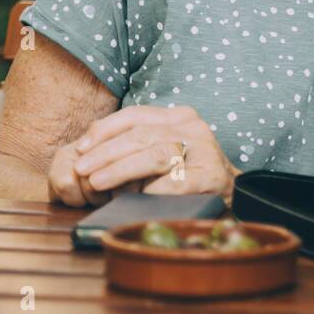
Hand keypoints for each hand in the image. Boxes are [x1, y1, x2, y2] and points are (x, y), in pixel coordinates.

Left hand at [54, 105, 235, 204]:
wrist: (232, 193)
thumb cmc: (186, 172)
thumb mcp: (160, 150)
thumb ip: (133, 144)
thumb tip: (87, 149)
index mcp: (179, 116)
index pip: (136, 114)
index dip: (104, 129)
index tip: (81, 147)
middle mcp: (194, 128)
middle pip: (141, 134)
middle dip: (106, 151)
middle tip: (82, 168)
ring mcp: (205, 151)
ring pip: (156, 155)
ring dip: (121, 169)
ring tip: (97, 182)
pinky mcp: (212, 176)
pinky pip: (174, 183)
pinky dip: (150, 191)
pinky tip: (132, 198)